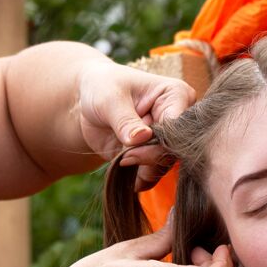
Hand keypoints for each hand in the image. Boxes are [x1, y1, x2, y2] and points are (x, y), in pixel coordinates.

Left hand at [75, 58, 194, 190]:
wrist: (88, 101)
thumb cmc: (102, 88)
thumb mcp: (110, 99)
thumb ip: (125, 120)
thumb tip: (142, 138)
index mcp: (176, 95)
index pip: (177, 126)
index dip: (157, 141)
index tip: (131, 145)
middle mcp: (178, 119)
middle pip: (174, 149)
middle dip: (148, 158)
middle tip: (124, 156)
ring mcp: (167, 139)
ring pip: (165, 165)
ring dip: (142, 169)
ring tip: (121, 159)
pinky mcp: (153, 156)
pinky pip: (153, 175)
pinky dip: (140, 179)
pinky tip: (126, 174)